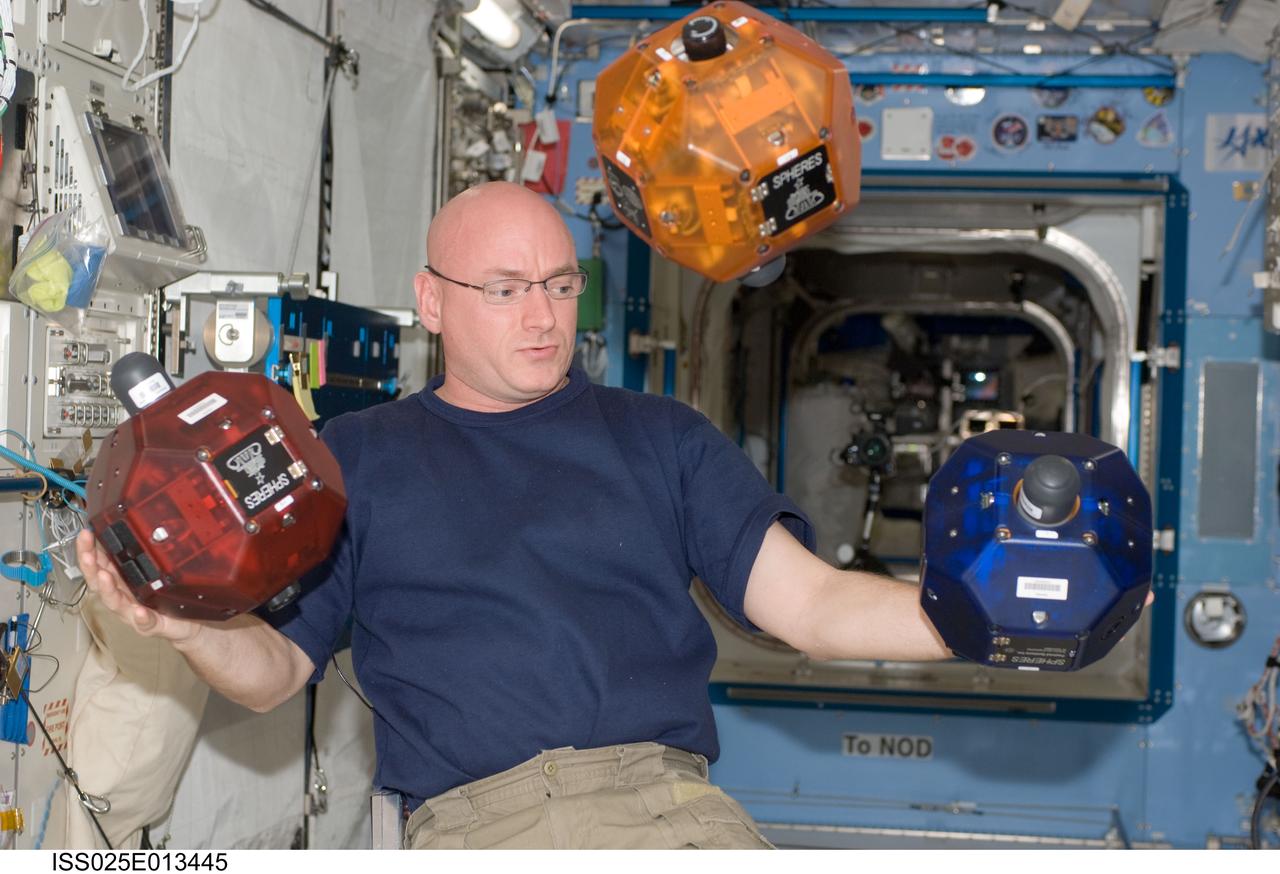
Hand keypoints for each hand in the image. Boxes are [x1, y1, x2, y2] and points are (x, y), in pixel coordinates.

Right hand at [76, 529, 206, 645]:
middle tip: (87, 553)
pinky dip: (141, 618)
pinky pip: (145, 623)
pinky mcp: (152, 625)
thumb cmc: (168, 598)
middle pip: (99, 582)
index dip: (88, 550)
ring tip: (105, 577)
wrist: (188, 624)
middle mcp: (123, 597)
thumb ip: (148, 553)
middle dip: (90, 567)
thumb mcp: (157, 570)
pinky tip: (139, 612)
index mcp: (122, 580)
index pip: (99, 564)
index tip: (85, 534)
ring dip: (108, 590)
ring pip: (115, 602)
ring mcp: (134, 613)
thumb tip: (144, 523)